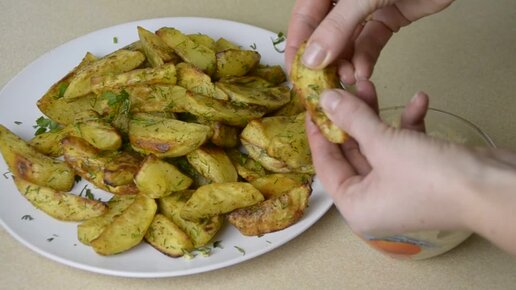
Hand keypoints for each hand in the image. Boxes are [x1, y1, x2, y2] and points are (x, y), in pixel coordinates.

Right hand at [285, 0, 453, 82]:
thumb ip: (337, 28)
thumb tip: (312, 60)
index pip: (304, 19)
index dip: (298, 47)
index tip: (297, 75)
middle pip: (324, 33)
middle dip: (326, 60)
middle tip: (326, 84)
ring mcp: (365, 7)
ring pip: (348, 41)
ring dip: (347, 62)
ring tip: (349, 78)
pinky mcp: (388, 16)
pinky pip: (371, 41)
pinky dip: (367, 57)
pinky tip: (365, 72)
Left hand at [306, 80, 515, 254]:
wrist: (493, 188)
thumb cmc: (431, 177)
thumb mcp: (384, 144)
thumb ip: (352, 119)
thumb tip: (325, 99)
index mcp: (356, 206)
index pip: (325, 165)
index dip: (317, 133)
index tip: (311, 105)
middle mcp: (373, 200)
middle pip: (351, 151)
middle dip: (349, 117)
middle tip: (341, 87)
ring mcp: (397, 187)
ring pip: (377, 145)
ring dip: (376, 115)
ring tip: (370, 84)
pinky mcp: (420, 173)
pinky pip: (404, 145)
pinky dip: (409, 124)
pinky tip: (419, 100)